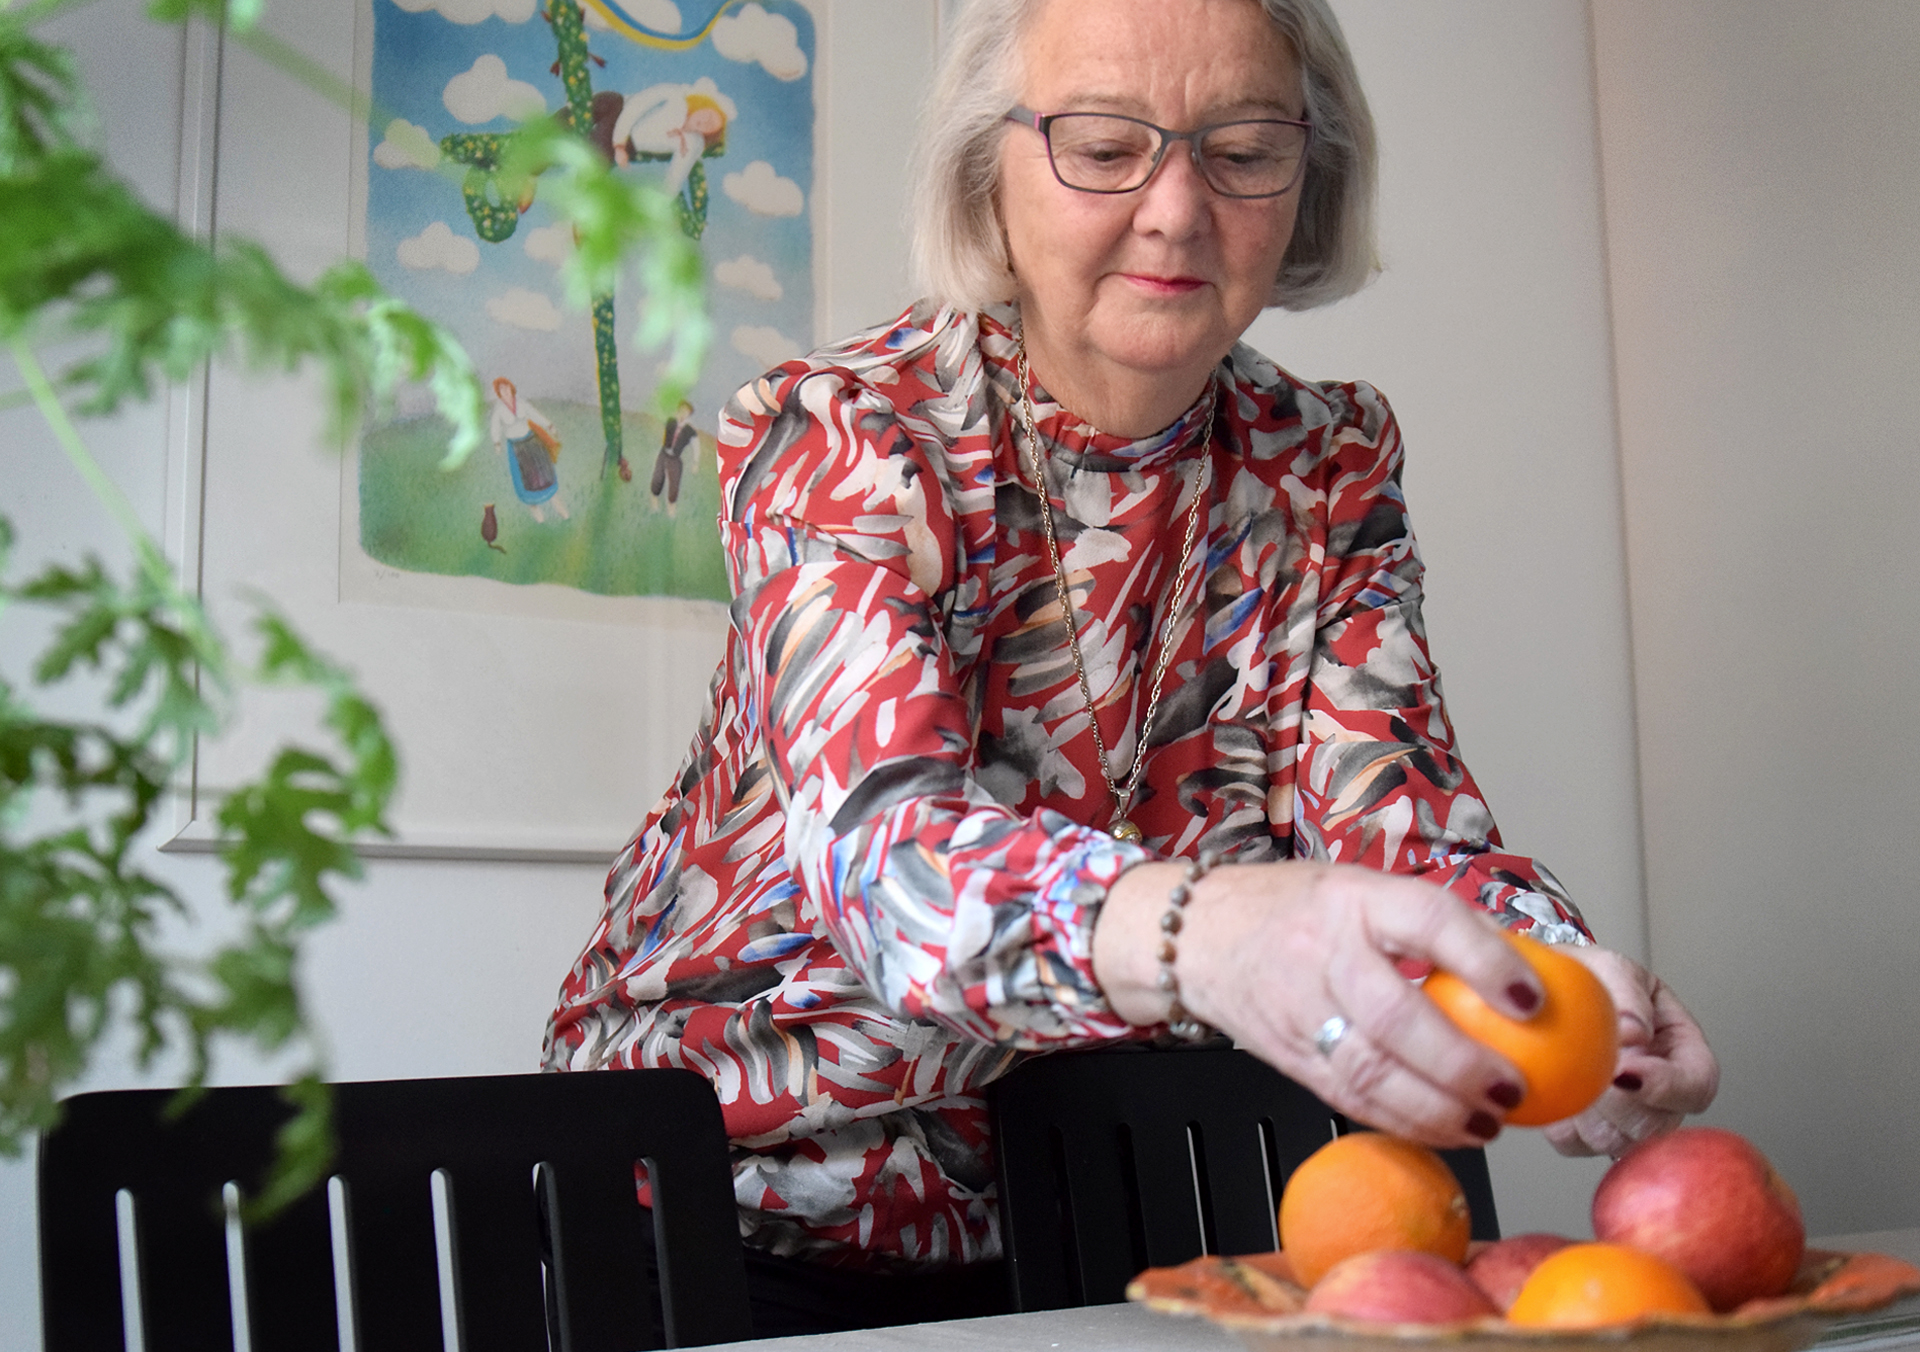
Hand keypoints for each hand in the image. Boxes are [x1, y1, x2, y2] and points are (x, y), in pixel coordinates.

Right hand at [1094, 861, 1545, 1148]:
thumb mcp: (1359, 889)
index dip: (1483, 960)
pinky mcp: (1290, 1056)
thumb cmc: (1296, 910)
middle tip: (1514, 1086)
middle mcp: (1322, 951)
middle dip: (1461, 1062)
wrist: (1197, 937)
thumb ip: (1429, 924)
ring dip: (1438, 1109)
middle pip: (1394, 1014)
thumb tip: (1527, 964)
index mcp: (1352, 898)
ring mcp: (1299, 1009)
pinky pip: (1350, 1099)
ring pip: (1371, 1072)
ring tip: (1490, 1122)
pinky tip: (1446, 1130)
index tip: (1532, 997)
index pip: (1426, 920)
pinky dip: (1405, 1123)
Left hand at [1542, 947, 1718, 1157]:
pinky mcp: (1587, 1130)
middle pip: (1656, 1124)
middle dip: (1616, 1102)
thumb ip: (1627, 994)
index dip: (1667, 1086)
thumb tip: (1634, 1033)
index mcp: (1682, 1051)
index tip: (1625, 1071)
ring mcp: (1626, 1117)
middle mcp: (1661, 1093)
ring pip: (1615, 1142)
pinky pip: (1574, 1144)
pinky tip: (1551, 1090)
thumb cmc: (1589, 978)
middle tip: (1585, 1070)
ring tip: (1566, 1072)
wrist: (1546, 989)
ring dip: (1586, 1113)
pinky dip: (1559, 1122)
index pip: (1697, 1083)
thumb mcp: (1612, 968)